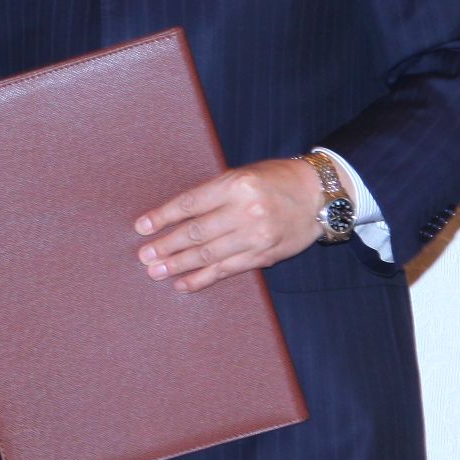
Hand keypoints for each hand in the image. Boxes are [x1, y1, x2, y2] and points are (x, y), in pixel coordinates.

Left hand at [134, 156, 325, 291]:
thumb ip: (213, 193)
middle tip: (144, 256)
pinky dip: (203, 278)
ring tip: (156, 272)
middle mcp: (246, 211)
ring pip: (209, 255)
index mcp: (236, 185)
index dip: (162, 217)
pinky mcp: (264, 256)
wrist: (319, 195)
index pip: (190, 204)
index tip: (141, 227)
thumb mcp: (242, 175)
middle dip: (166, 246)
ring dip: (179, 265)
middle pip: (196, 232)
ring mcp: (256, 236)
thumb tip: (174, 216)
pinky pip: (227, 270)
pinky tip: (183, 284)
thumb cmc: (275, 180)